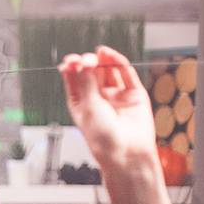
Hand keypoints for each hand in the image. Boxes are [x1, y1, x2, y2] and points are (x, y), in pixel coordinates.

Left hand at [60, 46, 161, 184]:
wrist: (126, 151)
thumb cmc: (102, 137)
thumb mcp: (88, 107)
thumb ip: (87, 83)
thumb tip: (83, 63)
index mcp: (81, 103)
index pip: (74, 80)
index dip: (72, 68)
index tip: (70, 61)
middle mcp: (98, 98)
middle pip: (91, 73)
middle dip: (87, 63)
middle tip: (86, 58)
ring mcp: (116, 95)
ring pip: (109, 72)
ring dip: (103, 60)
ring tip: (99, 53)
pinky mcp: (134, 94)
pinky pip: (126, 75)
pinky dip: (119, 63)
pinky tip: (111, 56)